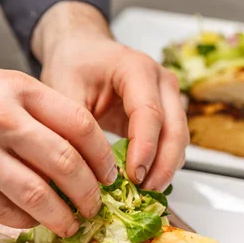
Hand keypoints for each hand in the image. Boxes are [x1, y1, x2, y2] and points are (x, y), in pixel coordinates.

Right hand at [0, 65, 117, 234]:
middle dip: (89, 191)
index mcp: (20, 90)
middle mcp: (1, 119)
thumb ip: (42, 109)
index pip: (79, 125)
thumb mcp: (4, 84)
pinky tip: (34, 219)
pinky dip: (26, 221)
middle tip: (96, 204)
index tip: (109, 173)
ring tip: (73, 224)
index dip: (102, 156)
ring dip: (62, 216)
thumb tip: (83, 149)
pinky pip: (4, 211)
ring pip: (37, 195)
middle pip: (64, 162)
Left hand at [32, 2, 188, 190]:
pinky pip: (172, 141)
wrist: (83, 50)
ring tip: (144, 192)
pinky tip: (145, 180)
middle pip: (174, 128)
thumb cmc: (75, 63)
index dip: (144, 148)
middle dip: (163, 164)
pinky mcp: (166, 112)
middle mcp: (161, 80)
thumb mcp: (64, 90)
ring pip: (179, 138)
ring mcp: (168, 96)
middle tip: (145, 192)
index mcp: (136, 69)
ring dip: (165, 167)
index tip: (134, 176)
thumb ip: (76, 127)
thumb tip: (83, 171)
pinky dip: (162, 162)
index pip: (149, 113)